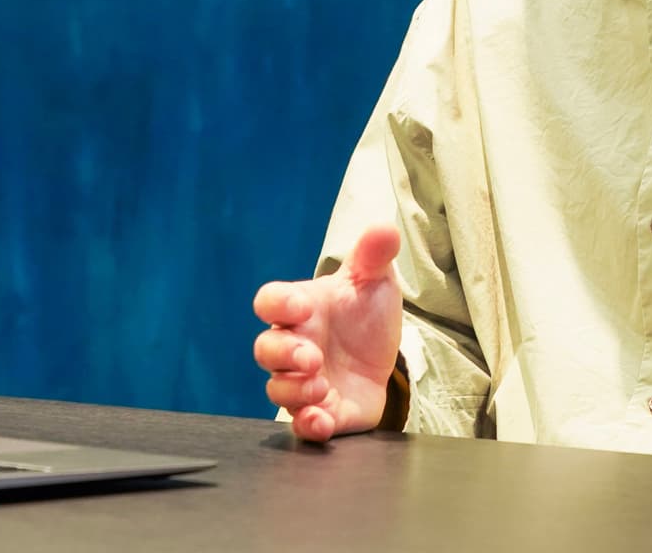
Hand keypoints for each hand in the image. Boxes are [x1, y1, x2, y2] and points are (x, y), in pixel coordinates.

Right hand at [253, 223, 404, 441]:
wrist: (385, 357)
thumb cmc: (365, 314)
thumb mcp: (374, 280)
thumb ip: (373, 255)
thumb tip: (384, 228)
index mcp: (301, 309)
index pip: (269, 301)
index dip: (277, 304)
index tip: (300, 306)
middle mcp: (294, 347)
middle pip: (266, 350)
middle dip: (284, 354)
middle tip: (312, 356)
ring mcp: (304, 382)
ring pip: (279, 390)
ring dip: (296, 390)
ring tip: (322, 385)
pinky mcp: (321, 412)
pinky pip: (302, 424)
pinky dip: (308, 425)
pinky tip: (322, 421)